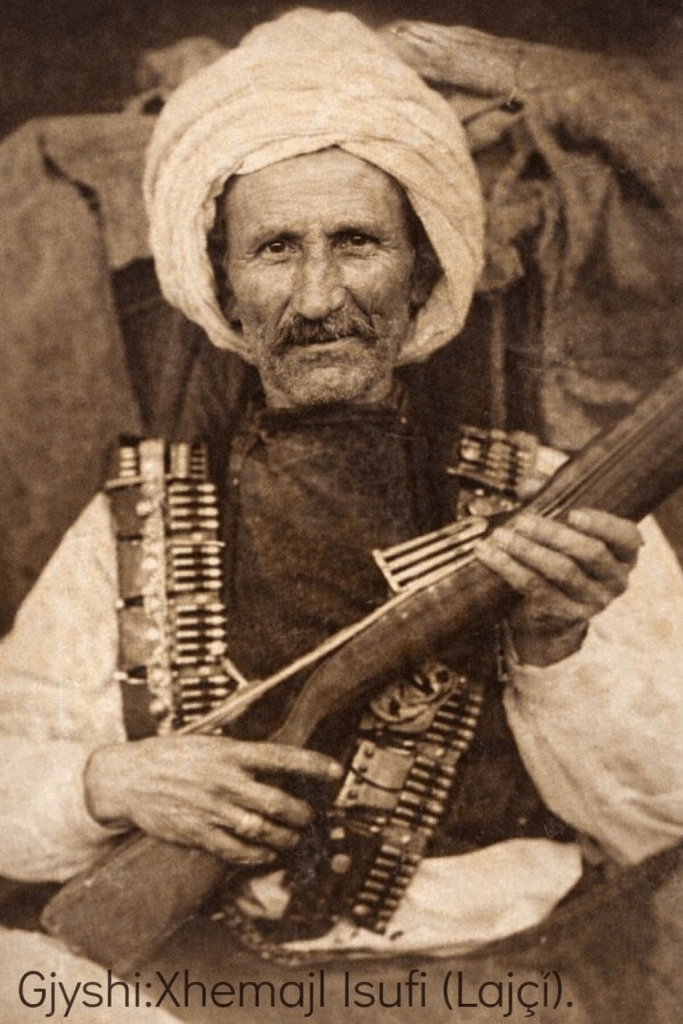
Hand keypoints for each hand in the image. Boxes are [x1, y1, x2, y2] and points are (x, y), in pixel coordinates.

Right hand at [84, 735, 341, 864]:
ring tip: (295, 837)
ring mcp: (212, 810)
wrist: (127, 778)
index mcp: (229, 753)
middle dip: (303, 813)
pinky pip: (236, 850)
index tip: (336, 772)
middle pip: (278, 802)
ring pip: (262, 830)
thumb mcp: (205, 736)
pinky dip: (257, 854)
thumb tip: (262, 714)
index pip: (281, 758)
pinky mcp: (198, 834)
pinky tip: (267, 853)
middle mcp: (225, 782)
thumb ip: (236, 735)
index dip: (313, 765)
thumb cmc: (168, 755)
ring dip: (285, 837)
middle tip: (311, 815)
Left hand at [474, 508, 641, 665]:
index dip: (602, 525)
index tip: (573, 513)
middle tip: (521, 521)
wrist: (546, 611)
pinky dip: (510, 569)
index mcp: (624, 553)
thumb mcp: (561, 528)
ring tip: (500, 536)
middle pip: (590, 553)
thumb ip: (551, 501)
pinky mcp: (566, 615)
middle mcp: (615, 579)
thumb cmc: (559, 557)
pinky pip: (536, 589)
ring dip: (527, 551)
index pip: (626, 537)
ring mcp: (593, 601)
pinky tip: (490, 556)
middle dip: (553, 534)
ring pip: (562, 572)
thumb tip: (531, 484)